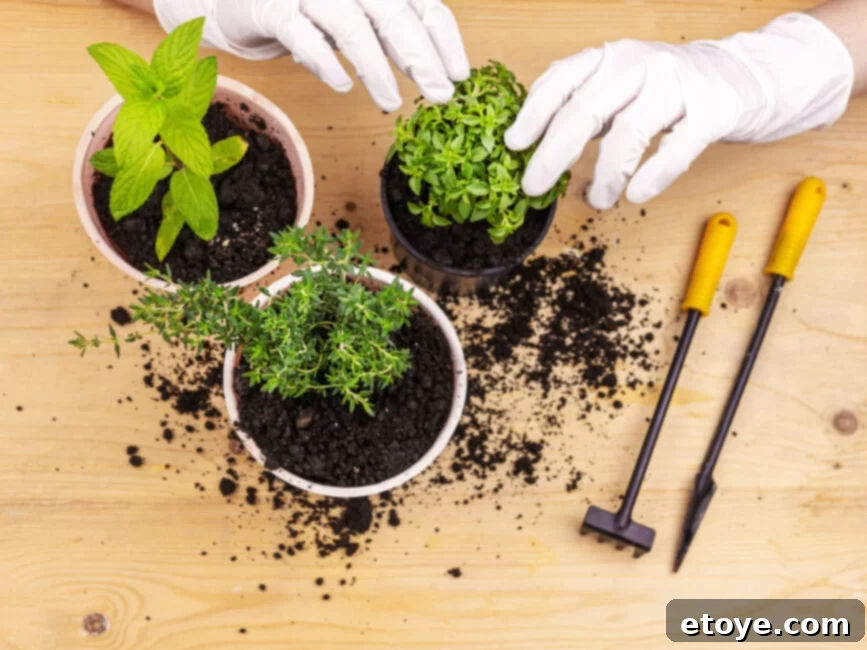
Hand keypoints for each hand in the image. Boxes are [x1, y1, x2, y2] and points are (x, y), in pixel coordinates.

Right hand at [154, 0, 469, 111]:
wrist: (239, 1)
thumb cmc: (308, 12)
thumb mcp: (358, 20)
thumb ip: (392, 37)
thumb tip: (436, 71)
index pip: (420, 1)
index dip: (443, 38)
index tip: (460, 76)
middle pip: (391, 11)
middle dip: (419, 55)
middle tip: (440, 93)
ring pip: (350, 24)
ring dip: (375, 68)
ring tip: (391, 103)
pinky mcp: (271, 8)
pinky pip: (301, 33)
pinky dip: (324, 61)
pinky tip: (343, 86)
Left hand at [505, 13, 852, 209]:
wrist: (744, 77)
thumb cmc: (669, 91)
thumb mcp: (618, 89)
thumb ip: (583, 109)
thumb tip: (534, 148)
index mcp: (610, 58)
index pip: (562, 79)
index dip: (533, 113)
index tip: (512, 145)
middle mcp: (639, 64)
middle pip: (585, 110)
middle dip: (554, 153)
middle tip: (533, 186)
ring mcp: (677, 84)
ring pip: (628, 132)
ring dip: (605, 175)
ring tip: (595, 200)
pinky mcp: (712, 109)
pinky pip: (676, 148)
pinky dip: (652, 175)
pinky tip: (635, 195)